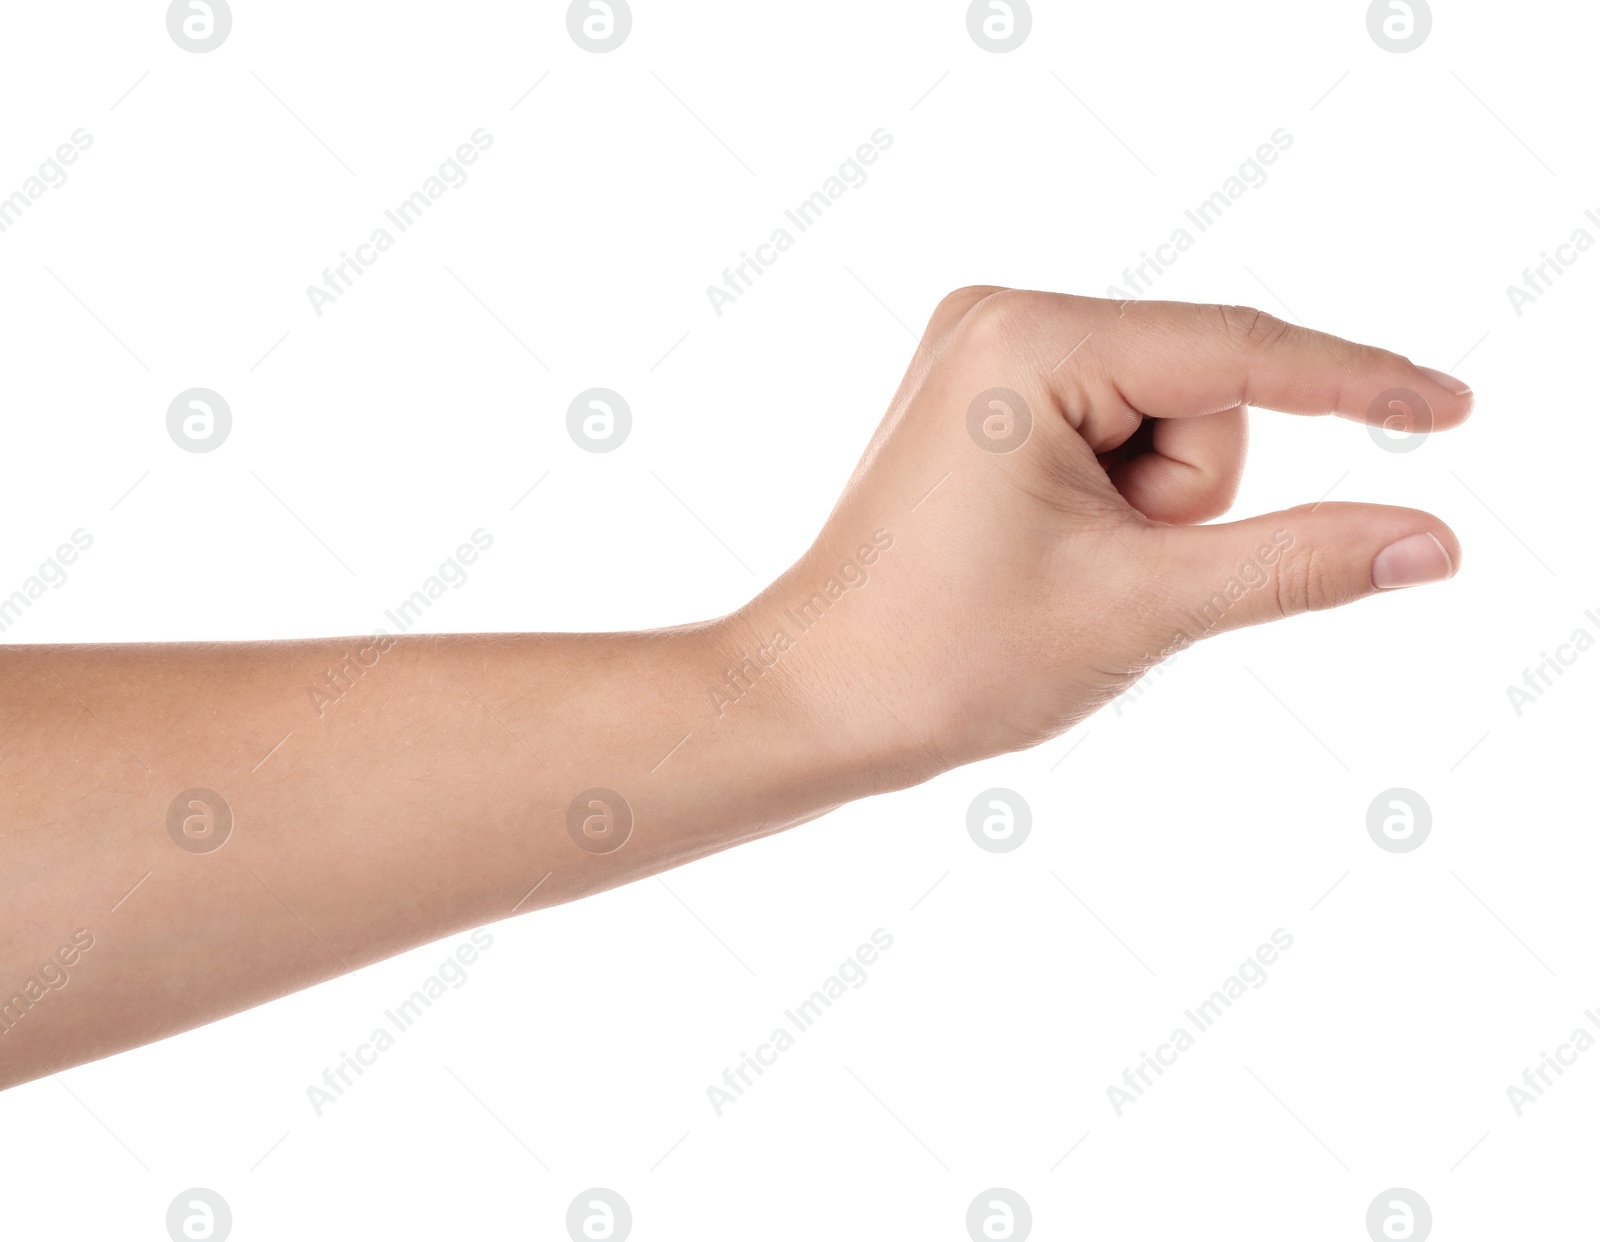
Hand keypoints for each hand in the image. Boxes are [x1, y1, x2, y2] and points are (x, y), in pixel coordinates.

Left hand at [730, 289, 1471, 783]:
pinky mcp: (987, 398)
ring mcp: (987, 354)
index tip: (1450, 406)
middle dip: (1182, 502)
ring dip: (1148, 514)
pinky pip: (1115, 435)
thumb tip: (1428, 541)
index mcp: (1029, 342)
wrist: (817, 701)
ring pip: (1164, 424)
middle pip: (1200, 396)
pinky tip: (1045, 552)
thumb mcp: (1143, 605)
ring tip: (1057, 567)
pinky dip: (1117, 503)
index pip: (1239, 353)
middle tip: (1096, 569)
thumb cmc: (943, 656)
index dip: (1357, 385)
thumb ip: (1297, 562)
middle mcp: (1002, 319)